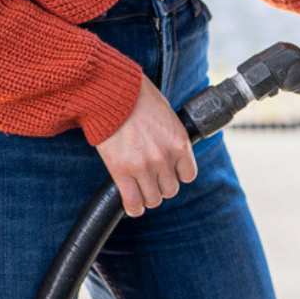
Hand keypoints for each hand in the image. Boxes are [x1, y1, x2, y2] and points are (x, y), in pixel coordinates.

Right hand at [94, 74, 197, 216]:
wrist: (111, 91)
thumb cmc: (137, 96)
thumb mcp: (166, 113)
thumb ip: (170, 136)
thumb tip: (170, 149)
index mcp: (179, 142)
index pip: (188, 175)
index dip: (176, 174)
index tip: (168, 170)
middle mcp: (164, 157)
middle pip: (170, 190)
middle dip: (160, 184)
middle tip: (150, 175)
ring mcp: (143, 166)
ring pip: (153, 199)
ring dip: (146, 195)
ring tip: (139, 186)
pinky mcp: (122, 171)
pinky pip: (133, 203)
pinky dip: (133, 207)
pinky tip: (131, 202)